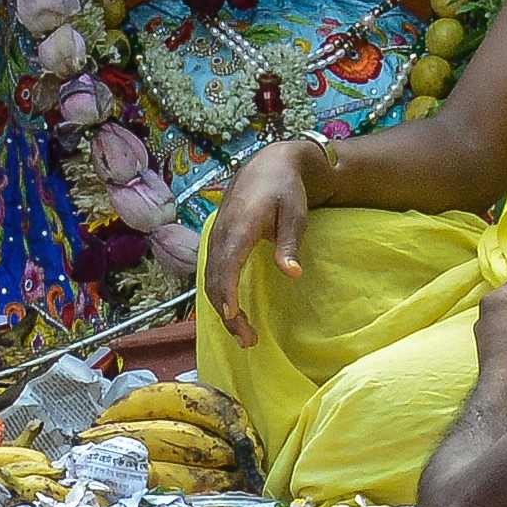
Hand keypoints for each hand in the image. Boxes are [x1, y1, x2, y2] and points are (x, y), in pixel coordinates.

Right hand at [201, 142, 317, 344]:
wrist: (267, 165)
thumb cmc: (285, 189)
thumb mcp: (295, 214)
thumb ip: (290, 244)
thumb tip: (291, 273)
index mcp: (239, 226)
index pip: (226, 264)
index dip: (226, 292)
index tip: (232, 316)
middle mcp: (221, 234)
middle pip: (214, 280)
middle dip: (226, 313)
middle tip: (248, 340)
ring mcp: (215, 239)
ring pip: (210, 281)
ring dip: (223, 309)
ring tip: (244, 334)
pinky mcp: (217, 243)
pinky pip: (212, 274)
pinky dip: (220, 296)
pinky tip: (233, 312)